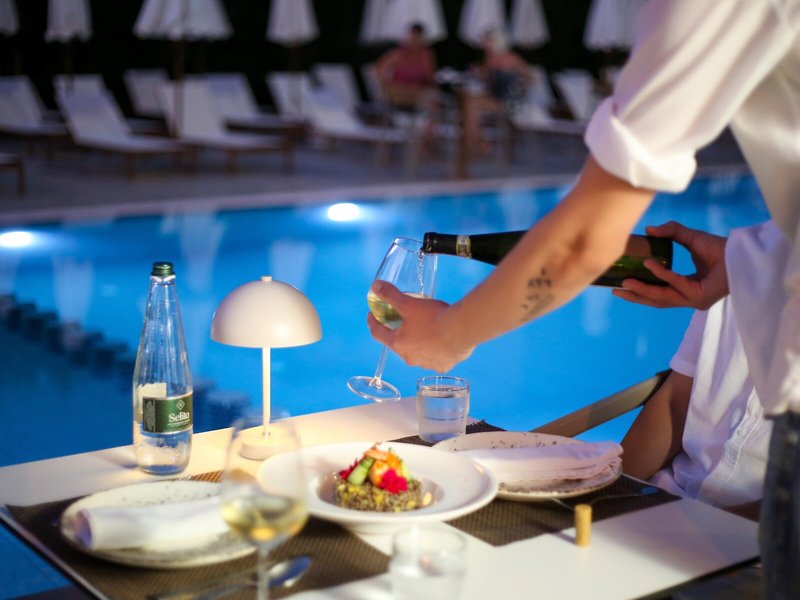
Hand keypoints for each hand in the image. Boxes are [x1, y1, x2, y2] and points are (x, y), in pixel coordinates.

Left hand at [367, 281, 473, 372]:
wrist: (462, 329)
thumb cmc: (433, 317)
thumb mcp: (409, 303)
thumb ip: (391, 295)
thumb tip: (375, 286)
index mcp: (398, 344)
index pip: (378, 334)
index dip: (373, 322)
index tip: (373, 315)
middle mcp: (410, 358)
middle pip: (399, 344)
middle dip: (399, 332)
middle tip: (404, 320)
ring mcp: (427, 364)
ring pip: (418, 352)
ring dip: (418, 342)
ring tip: (426, 329)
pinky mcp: (443, 366)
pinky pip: (435, 358)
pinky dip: (435, 350)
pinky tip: (441, 341)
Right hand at [612, 221, 728, 308]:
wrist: (741, 251)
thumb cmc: (720, 247)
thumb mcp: (690, 237)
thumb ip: (671, 232)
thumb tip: (648, 229)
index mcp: (686, 288)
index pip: (659, 293)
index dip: (640, 290)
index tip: (621, 284)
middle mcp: (689, 298)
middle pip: (656, 300)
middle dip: (635, 296)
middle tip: (615, 290)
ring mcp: (694, 300)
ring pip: (662, 297)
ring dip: (642, 290)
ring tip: (624, 282)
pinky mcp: (700, 298)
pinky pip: (676, 285)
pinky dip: (662, 275)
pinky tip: (649, 264)